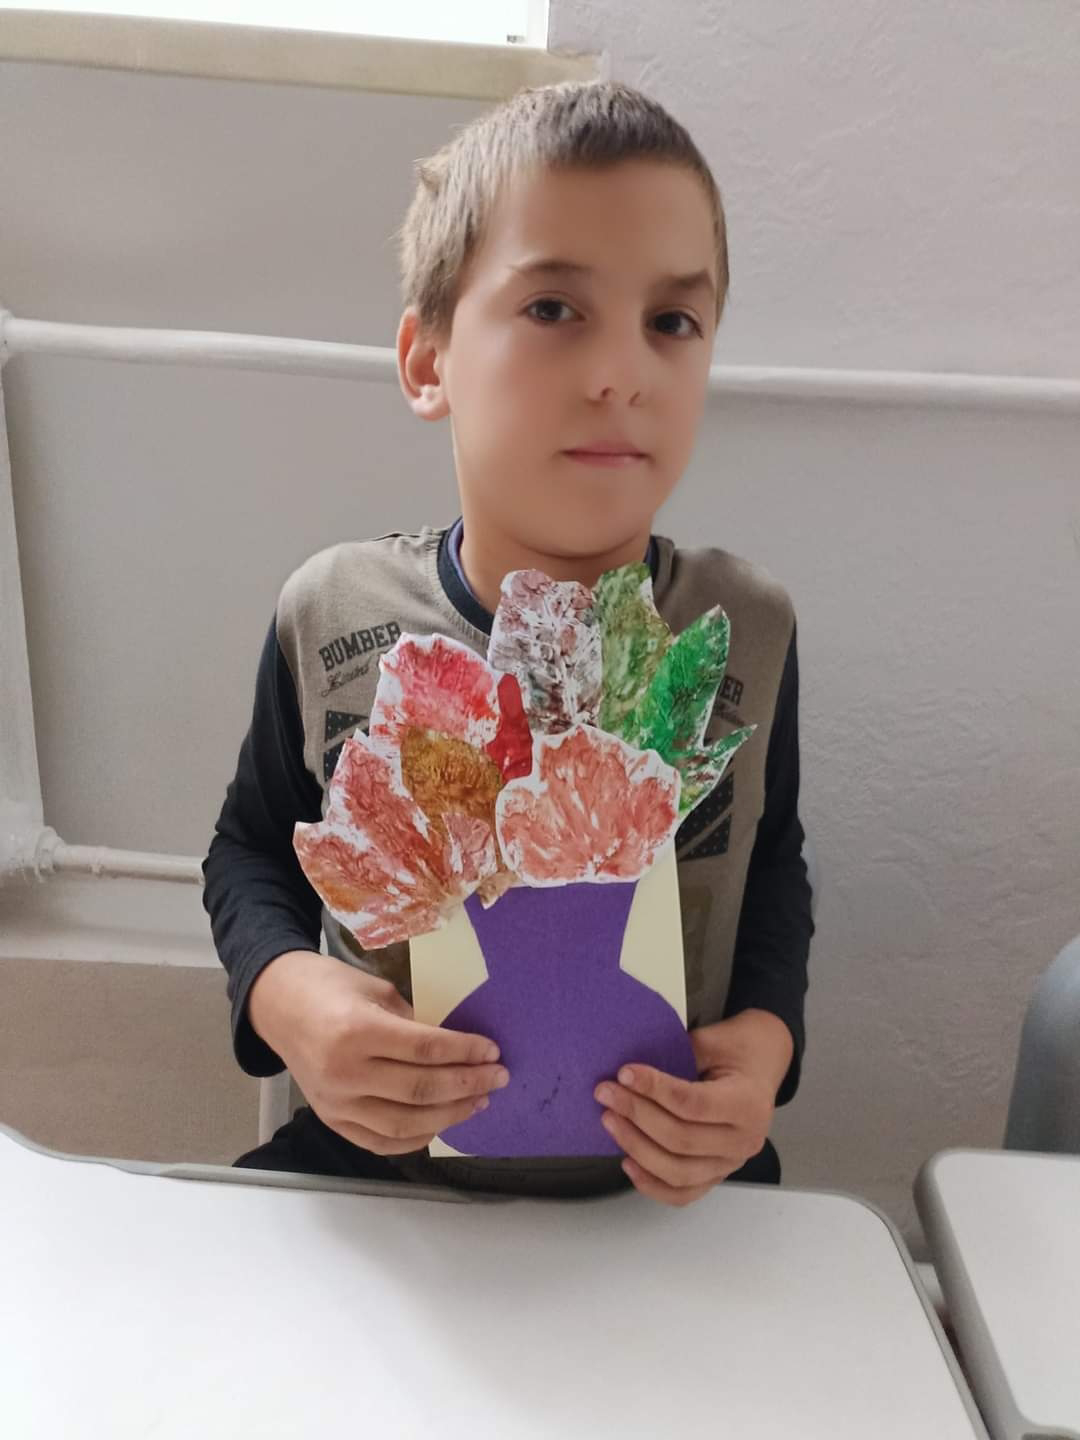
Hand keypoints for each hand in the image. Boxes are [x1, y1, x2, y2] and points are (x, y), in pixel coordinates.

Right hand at [248, 950, 508, 1154]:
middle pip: (421, 1090)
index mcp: (356, 1032)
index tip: (493, 1051)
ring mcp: (336, 1104)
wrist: (276, 1006)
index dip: (465, 1052)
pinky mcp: (332, 1120)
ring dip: (451, 1115)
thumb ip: (412, 1022)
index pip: (425, 1050)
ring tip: (479, 1100)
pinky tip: (441, 1123)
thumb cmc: (328, 987)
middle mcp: (345, 1073)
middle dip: (468, 1084)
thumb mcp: (375, 990)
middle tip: (498, 1077)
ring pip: (406, 1123)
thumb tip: (455, 1048)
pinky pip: (381, 1142)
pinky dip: (417, 1137)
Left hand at [594, 1009, 793, 1206]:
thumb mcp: (711, 1040)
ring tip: (610, 1121)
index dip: (655, 1090)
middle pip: (681, 1139)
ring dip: (637, 1147)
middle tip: (606, 1093)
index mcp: (749, 1104)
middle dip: (637, 1115)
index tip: (625, 1073)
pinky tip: (628, 1162)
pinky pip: (682, 1193)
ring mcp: (731, 1164)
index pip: (693, 1104)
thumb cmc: (736, 1049)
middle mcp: (744, 1141)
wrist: (760, 1064)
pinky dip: (652, 1184)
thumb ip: (676, 1056)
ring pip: (677, 1171)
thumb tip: (629, 1073)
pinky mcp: (717, 1175)